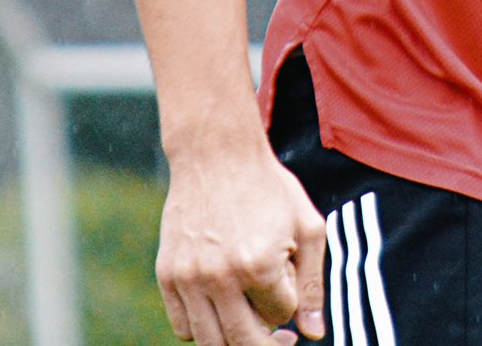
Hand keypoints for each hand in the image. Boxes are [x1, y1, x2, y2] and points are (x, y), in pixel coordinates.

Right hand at [156, 140, 326, 344]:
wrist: (217, 155)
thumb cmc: (269, 188)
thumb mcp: (307, 227)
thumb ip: (313, 285)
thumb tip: (313, 334)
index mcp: (259, 265)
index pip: (280, 316)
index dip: (288, 301)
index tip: (286, 277)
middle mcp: (219, 277)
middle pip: (245, 342)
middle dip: (268, 341)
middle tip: (278, 333)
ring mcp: (189, 278)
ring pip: (211, 342)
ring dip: (235, 339)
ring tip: (249, 318)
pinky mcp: (167, 275)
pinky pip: (183, 327)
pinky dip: (204, 329)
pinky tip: (221, 307)